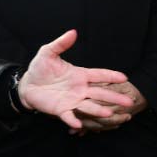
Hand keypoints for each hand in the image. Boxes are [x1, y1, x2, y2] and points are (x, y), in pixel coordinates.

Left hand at [17, 29, 135, 130]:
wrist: (27, 85)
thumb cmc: (40, 68)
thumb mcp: (48, 53)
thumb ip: (61, 43)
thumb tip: (73, 32)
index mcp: (80, 75)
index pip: (99, 75)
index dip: (111, 76)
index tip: (124, 78)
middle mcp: (80, 89)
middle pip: (100, 93)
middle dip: (114, 97)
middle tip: (129, 101)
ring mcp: (72, 100)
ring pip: (89, 106)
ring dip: (99, 110)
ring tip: (109, 113)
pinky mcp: (61, 110)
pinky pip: (69, 116)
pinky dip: (74, 120)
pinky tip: (79, 124)